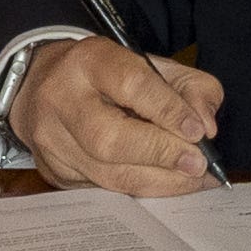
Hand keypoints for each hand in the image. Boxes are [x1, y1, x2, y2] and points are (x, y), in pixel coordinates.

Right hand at [14, 35, 229, 195]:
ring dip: (158, 181)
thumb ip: (190, 87)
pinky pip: (103, 190)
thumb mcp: (153, 64)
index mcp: (89, 60)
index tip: (198, 132)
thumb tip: (206, 126)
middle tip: (198, 164)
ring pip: (107, 174)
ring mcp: (51, 139)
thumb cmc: (108, 75)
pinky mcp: (53, 170)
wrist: (45, 85)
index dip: (169, 111)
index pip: (131, 84)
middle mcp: (61, 98)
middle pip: (110, 139)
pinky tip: (165, 185)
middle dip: (161, 155)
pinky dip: (140, 191)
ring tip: (191, 180)